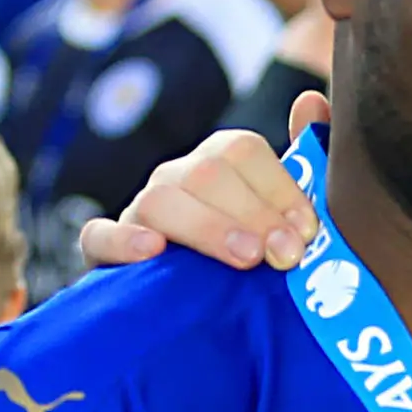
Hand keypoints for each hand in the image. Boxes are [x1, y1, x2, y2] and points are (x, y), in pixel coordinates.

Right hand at [78, 98, 325, 273]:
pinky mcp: (106, 251)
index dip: (280, 188)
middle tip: (287, 254)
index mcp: (219, 164)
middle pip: (207, 174)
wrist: (198, 309)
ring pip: (161, 201)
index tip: (308, 230)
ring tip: (246, 258)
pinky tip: (153, 250)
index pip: (244, 151)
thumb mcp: (283, 216)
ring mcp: (140, 212)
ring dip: (207, 227)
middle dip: (253, 213)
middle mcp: (177, 179)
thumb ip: (305, 161)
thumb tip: (312, 101)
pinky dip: (123, 240)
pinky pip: (99, 235)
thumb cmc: (252, 253)